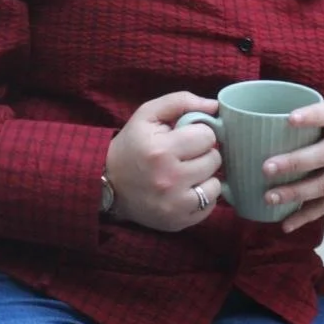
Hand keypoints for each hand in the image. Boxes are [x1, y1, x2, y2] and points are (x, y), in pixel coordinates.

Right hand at [105, 91, 221, 231]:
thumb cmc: (131, 145)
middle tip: (185, 155)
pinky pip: (210, 206)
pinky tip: (186, 189)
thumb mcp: (148, 114)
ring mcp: (174, 205)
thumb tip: (215, 106)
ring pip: (215, 184)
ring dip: (205, 176)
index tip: (186, 137)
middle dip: (203, 154)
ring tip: (187, 172)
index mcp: (161, 150)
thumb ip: (182, 101)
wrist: (107, 183)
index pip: (208, 136)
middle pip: (214, 160)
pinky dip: (202, 196)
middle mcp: (169, 179)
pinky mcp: (178, 221)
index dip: (199, 134)